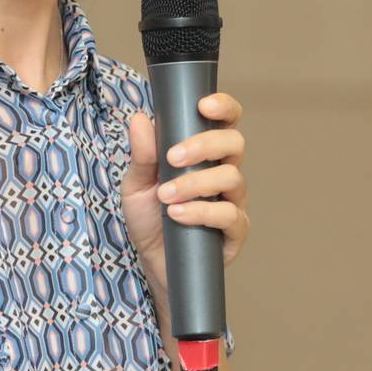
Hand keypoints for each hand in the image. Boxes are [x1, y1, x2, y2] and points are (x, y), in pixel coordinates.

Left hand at [120, 92, 250, 298]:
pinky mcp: (234, 233)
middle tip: (172, 158)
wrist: (153, 265)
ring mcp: (233, 202)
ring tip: (167, 196)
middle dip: (204, 145)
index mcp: (206, 156)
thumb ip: (142, 154)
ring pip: (232, 178)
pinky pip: (230, 215)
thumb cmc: (150, 220)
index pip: (226, 122)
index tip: (203, 105)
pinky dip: (202, 212)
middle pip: (235, 143)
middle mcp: (225, 174)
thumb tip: (139, 118)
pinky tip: (178, 215)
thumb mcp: (136, 185)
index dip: (223, 107)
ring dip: (196, 183)